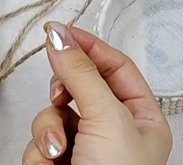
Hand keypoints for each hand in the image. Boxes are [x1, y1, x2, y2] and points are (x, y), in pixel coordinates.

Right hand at [22, 22, 171, 164]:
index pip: (117, 67)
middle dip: (63, 93)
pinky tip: (50, 164)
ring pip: (54, 115)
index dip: (90, 47)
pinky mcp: (60, 163)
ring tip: (56, 149)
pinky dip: (39, 153)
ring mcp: (87, 150)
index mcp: (144, 120)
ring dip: (48, 129)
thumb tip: (60, 36)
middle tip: (58, 95)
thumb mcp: (106, 118)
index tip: (61, 31)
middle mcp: (116, 133)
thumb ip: (81, 73)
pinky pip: (40, 142)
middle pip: (80, 88)